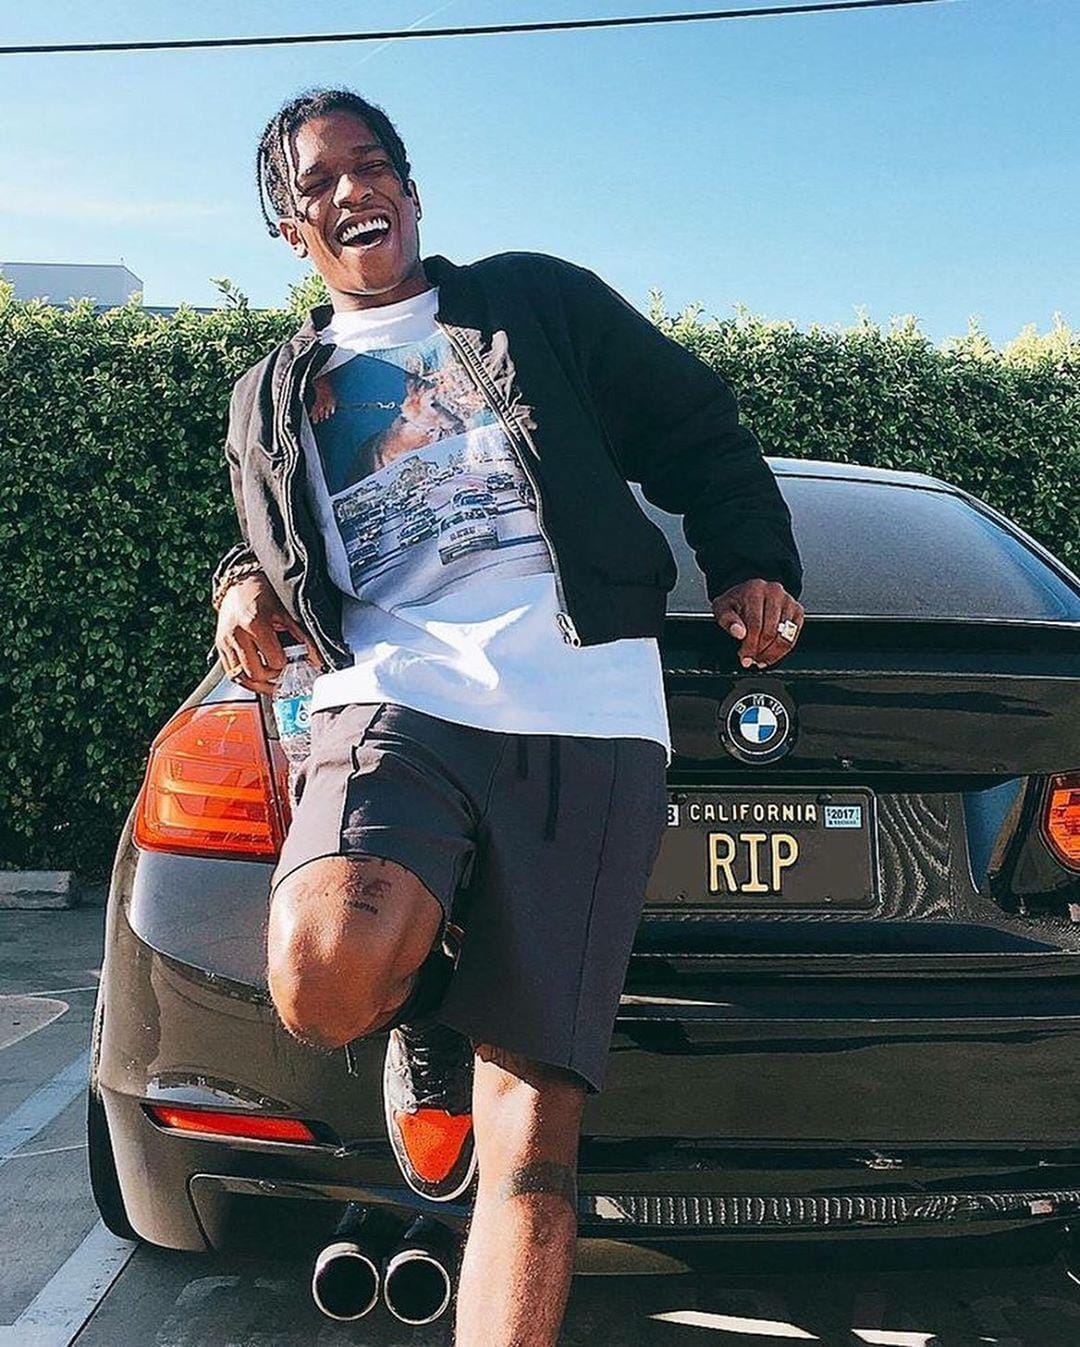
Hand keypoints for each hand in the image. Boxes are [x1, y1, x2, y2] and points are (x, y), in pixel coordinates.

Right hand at [214, 574, 323, 694]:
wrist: (240, 582)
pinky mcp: (219, 646)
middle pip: (255, 673)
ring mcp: (225, 642)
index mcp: (255, 624)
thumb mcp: (285, 612)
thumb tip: (315, 658)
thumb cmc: (262, 593)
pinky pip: (230, 672)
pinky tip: (258, 678)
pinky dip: (245, 679)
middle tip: (282, 671)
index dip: (286, 664)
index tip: (292, 660)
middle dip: (272, 677)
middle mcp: (236, 634)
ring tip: (272, 683)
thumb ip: (302, 636)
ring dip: (258, 685)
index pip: (274, 660)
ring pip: (240, 678)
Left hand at [712, 579, 803, 669]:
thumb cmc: (736, 603)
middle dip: (760, 651)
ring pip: (784, 635)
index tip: (744, 657)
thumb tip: (738, 632)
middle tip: (751, 660)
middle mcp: (774, 592)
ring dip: (772, 653)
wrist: (748, 593)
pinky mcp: (797, 610)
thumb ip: (727, 620)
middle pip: (771, 631)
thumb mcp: (722, 608)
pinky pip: (793, 636)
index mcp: (755, 590)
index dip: (750, 645)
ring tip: (761, 659)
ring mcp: (788, 600)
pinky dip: (783, 649)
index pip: (755, 624)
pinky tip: (772, 654)